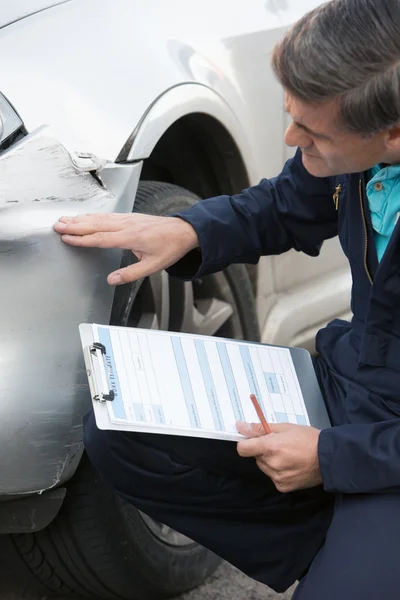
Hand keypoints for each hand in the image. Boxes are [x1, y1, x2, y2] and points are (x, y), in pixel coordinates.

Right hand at [53, 213, 198, 284]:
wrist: (183, 231)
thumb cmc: (170, 248)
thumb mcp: (153, 266)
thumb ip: (130, 274)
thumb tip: (112, 280)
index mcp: (131, 237)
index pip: (101, 238)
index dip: (82, 239)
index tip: (67, 238)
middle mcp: (127, 225)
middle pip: (96, 225)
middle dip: (75, 225)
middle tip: (58, 226)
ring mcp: (127, 219)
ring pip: (100, 218)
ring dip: (81, 219)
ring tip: (65, 220)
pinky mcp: (129, 217)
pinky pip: (107, 215)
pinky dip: (93, 216)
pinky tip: (84, 217)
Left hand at [236, 421, 321, 492]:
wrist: (330, 458)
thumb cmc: (309, 439)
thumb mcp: (285, 427)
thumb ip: (261, 428)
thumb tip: (241, 426)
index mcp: (270, 447)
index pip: (243, 449)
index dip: (246, 443)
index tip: (252, 440)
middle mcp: (272, 464)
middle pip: (256, 457)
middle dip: (263, 450)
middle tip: (280, 445)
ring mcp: (277, 477)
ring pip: (264, 467)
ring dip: (271, 461)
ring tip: (289, 455)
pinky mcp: (283, 487)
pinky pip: (273, 476)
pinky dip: (278, 471)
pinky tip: (292, 465)